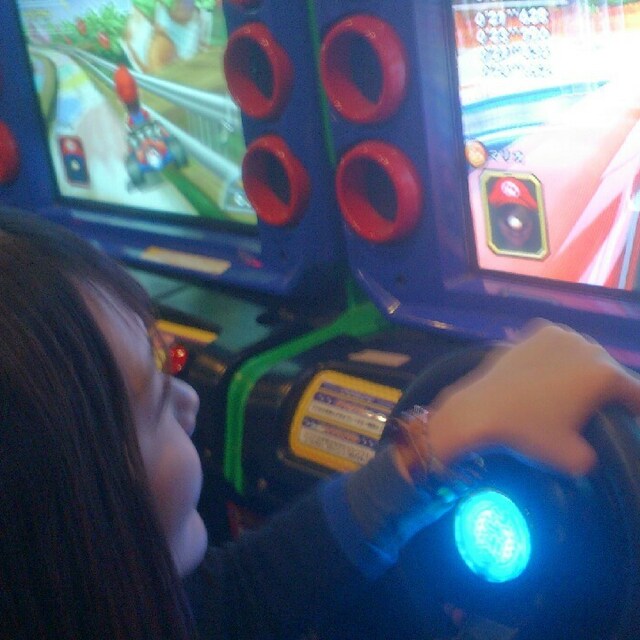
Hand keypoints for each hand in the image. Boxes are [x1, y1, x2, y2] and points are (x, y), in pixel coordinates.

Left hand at [394, 320, 639, 479]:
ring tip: (570, 393)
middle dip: (608, 390)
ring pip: (583, 354)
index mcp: (605, 374)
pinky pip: (557, 346)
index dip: (635, 411)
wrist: (479, 409)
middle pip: (609, 370)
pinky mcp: (534, 330)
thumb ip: (597, 456)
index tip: (627, 422)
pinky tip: (547, 375)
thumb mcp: (573, 459)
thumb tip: (594, 452)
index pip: (636, 393)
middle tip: (596, 411)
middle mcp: (587, 346)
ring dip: (582, 370)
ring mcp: (559, 334)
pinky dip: (557, 358)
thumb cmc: (528, 432)